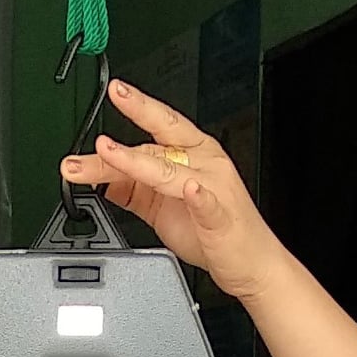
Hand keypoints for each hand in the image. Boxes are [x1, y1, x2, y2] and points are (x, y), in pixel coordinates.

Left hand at [61, 82, 284, 303]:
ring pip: (169, 171)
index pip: (160, 126)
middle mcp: (204, 164)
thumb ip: (134, 192)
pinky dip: (199, 197)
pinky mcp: (221, 220)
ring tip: (110, 154)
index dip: (138, 106)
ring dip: (136, 162)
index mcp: (194, 155)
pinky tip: (190, 189)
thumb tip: (102, 178)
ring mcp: (214, 189)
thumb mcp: (164, 210)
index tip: (115, 91)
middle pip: (158, 145)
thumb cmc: (215, 236)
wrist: (254, 266)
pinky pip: (208, 206)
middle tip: (107, 116)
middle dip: (129, 132)